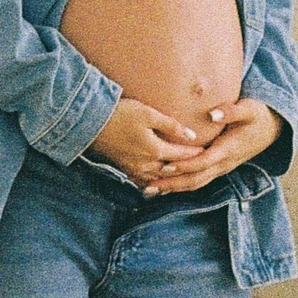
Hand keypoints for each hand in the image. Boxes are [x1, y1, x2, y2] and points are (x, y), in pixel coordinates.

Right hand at [89, 98, 206, 188]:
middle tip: (199, 168)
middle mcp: (146, 164)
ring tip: (182, 178)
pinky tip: (157, 183)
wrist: (90, 122)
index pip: (181, 155)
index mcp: (155, 150)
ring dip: (171, 179)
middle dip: (186, 170)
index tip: (207, 151)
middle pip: (172, 171)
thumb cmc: (120, 114)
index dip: (195, 153)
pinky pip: (144, 182)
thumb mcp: (147, 114)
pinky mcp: (124, 169)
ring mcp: (134, 169)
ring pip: (158, 179)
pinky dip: (154, 184)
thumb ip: (170, 126)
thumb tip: (191, 135)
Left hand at [141, 97, 282, 193]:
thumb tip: (212, 114)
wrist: (273, 128)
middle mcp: (224, 163)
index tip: (166, 166)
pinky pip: (199, 180)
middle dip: (173, 183)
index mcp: (228, 149)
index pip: (203, 162)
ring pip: (196, 183)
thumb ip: (231, 111)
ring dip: (174, 188)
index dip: (185, 165)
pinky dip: (182, 184)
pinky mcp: (219, 167)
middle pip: (196, 179)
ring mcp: (222, 167)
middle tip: (149, 186)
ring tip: (150, 189)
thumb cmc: (259, 116)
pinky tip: (166, 186)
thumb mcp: (249, 109)